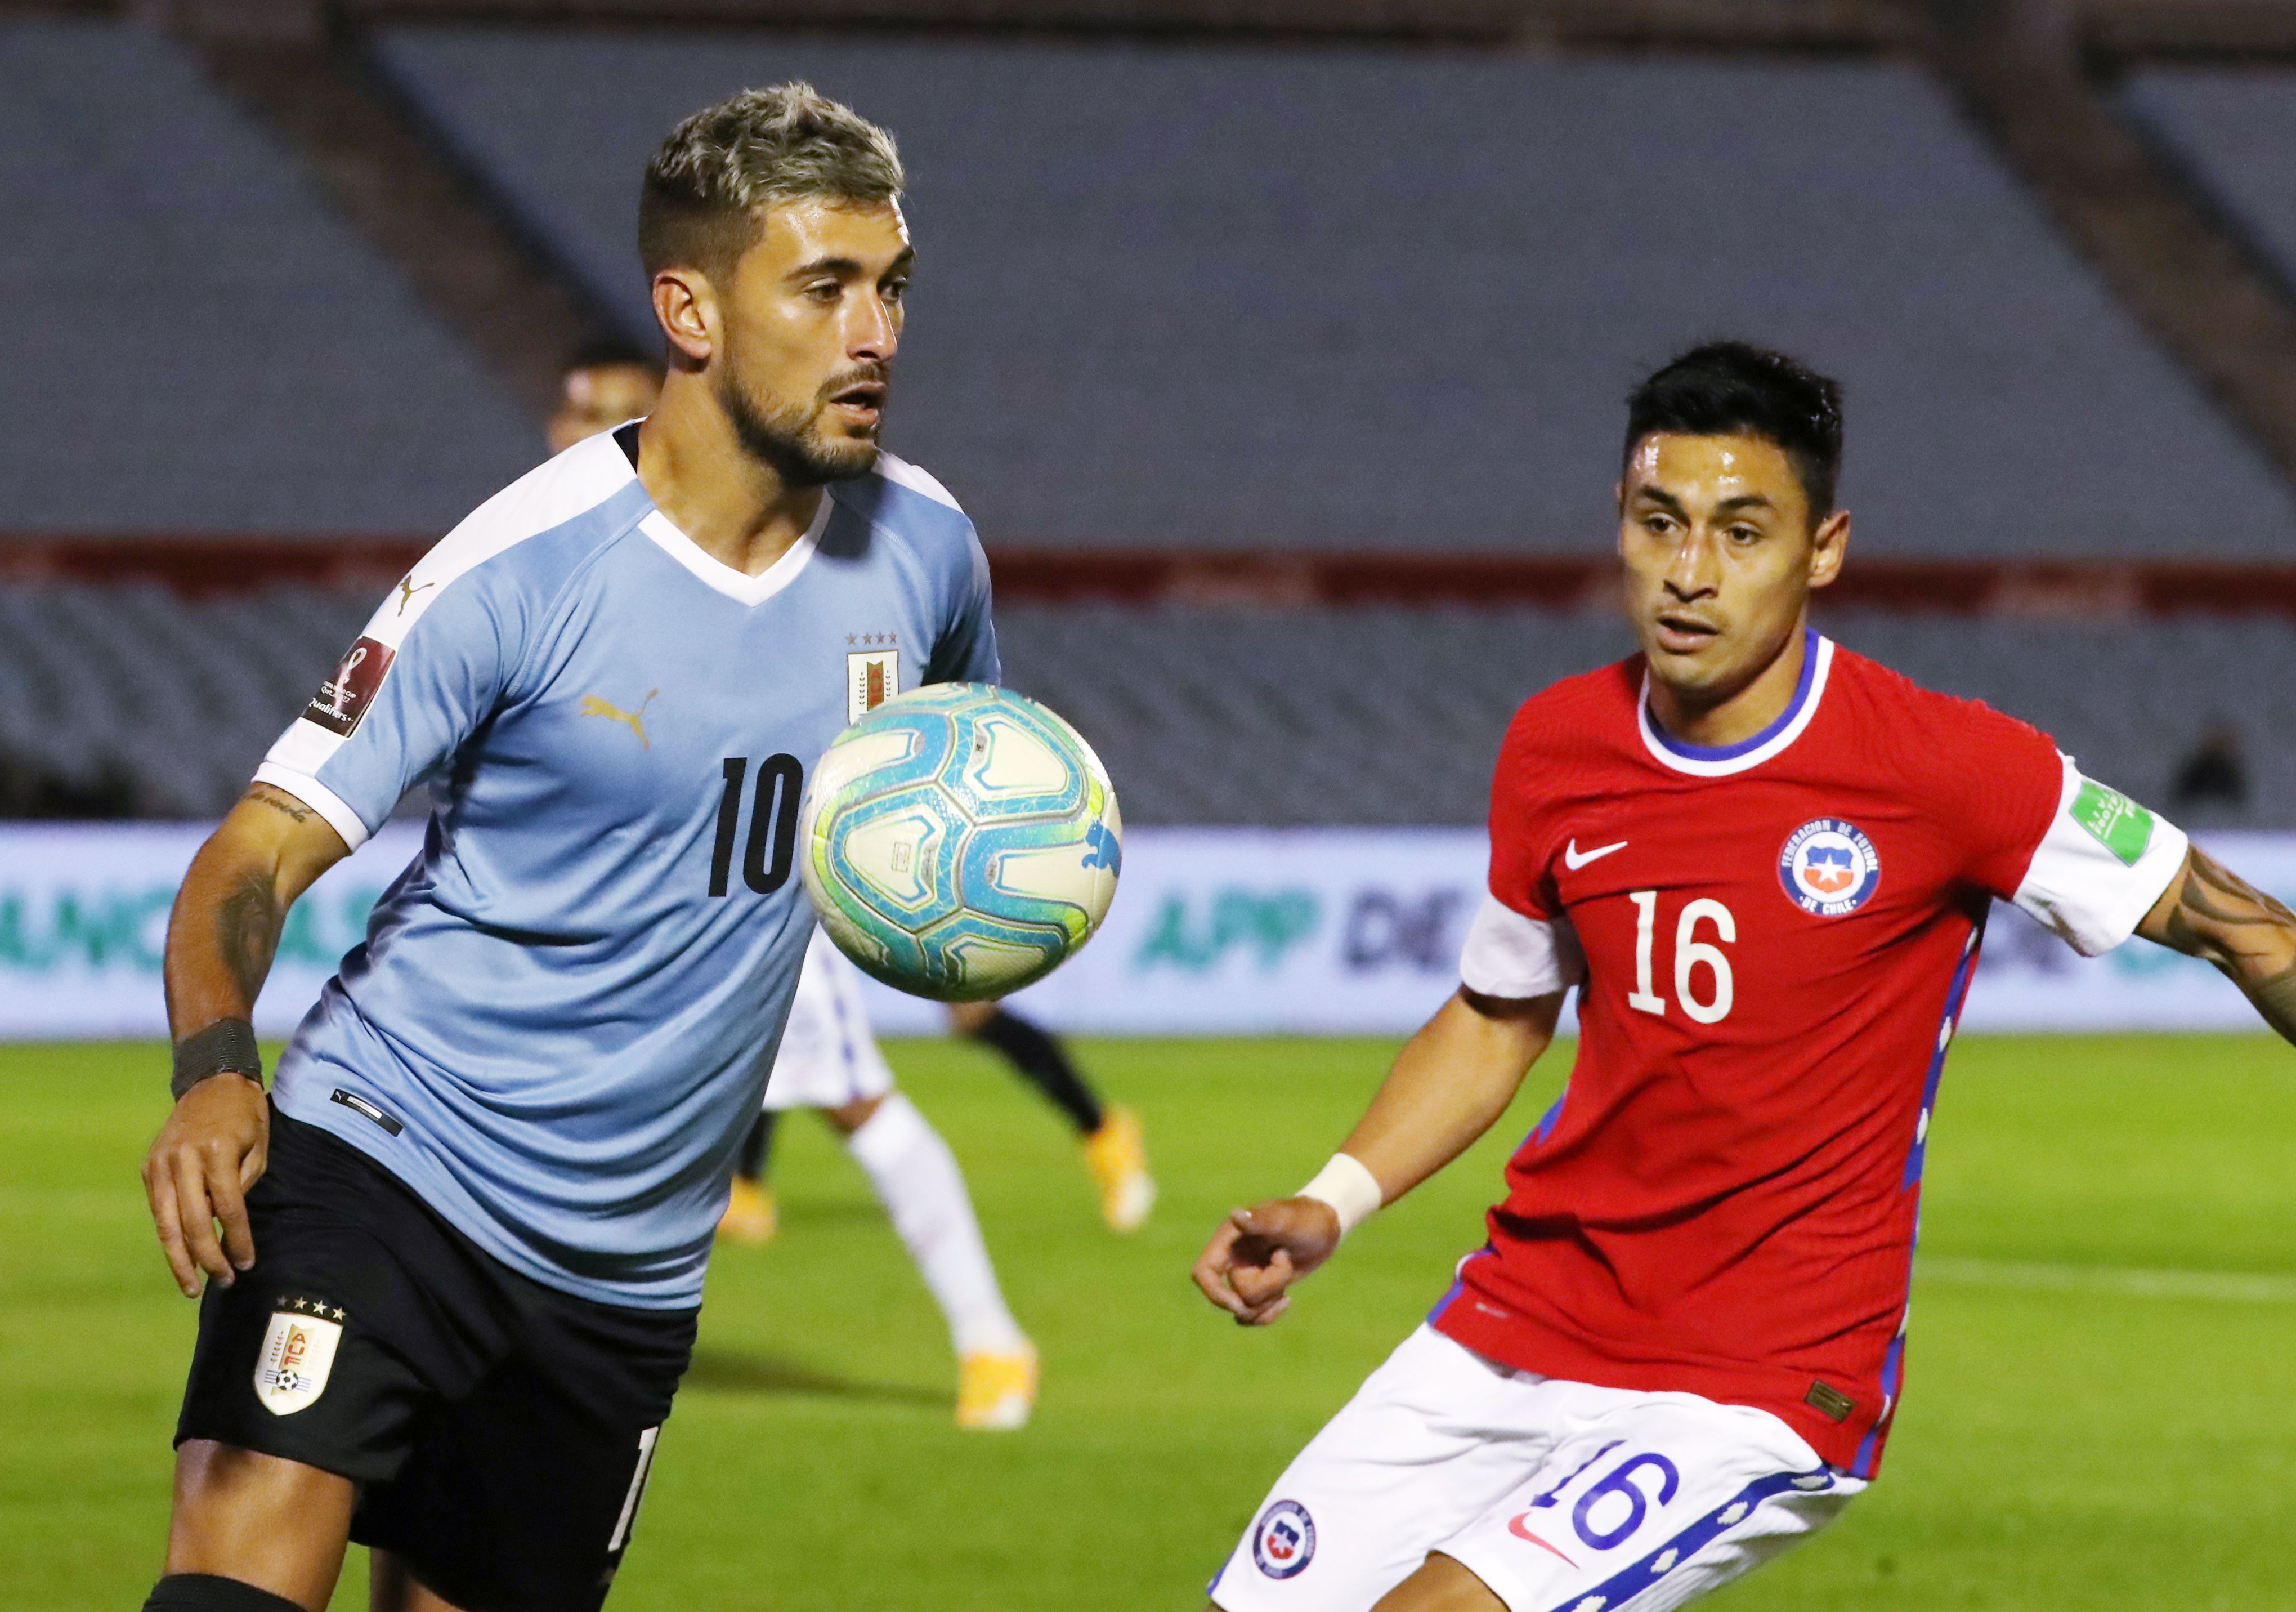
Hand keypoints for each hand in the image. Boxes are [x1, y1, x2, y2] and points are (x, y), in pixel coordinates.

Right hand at [143, 1074, 268, 1296]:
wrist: (212, 1082)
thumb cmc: (245, 1116)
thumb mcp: (259, 1145)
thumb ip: (243, 1185)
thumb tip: (225, 1225)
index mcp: (216, 1152)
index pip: (228, 1209)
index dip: (237, 1241)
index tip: (247, 1264)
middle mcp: (182, 1159)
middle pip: (193, 1223)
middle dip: (208, 1258)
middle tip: (224, 1282)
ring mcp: (160, 1164)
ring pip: (166, 1224)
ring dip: (179, 1259)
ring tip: (192, 1286)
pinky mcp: (148, 1167)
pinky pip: (159, 1210)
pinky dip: (169, 1236)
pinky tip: (181, 1257)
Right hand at [1191, 1196, 1341, 1325]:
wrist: (1326, 1227)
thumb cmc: (1306, 1218)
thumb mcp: (1285, 1220)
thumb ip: (1260, 1220)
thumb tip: (1236, 1215)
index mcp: (1229, 1239)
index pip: (1204, 1272)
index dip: (1215, 1293)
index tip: (1239, 1304)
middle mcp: (1233, 1258)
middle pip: (1233, 1295)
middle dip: (1265, 1287)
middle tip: (1285, 1259)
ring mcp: (1246, 1274)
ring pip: (1245, 1308)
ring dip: (1271, 1297)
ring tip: (1289, 1269)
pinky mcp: (1260, 1288)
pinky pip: (1253, 1315)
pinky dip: (1269, 1314)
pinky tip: (1287, 1300)